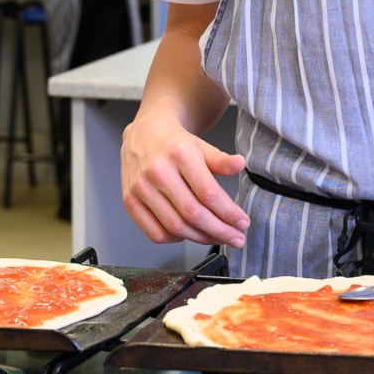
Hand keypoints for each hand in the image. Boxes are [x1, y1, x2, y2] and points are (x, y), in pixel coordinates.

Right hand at [121, 107, 247, 247]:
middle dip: (219, 231)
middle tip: (236, 238)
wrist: (142, 135)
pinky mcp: (129, 201)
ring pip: (176, 227)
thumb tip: (240, 164)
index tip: (243, 223)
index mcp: (180, 154)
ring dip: (201, 238)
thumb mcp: (201, 146)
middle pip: (193, 214)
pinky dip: (176, 239)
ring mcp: (140, 188)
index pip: (208, 193)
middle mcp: (158, 171)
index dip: (228, 213)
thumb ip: (220, 160)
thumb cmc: (175, 144)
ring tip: (217, 237)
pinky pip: (156, 233)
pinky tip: (189, 233)